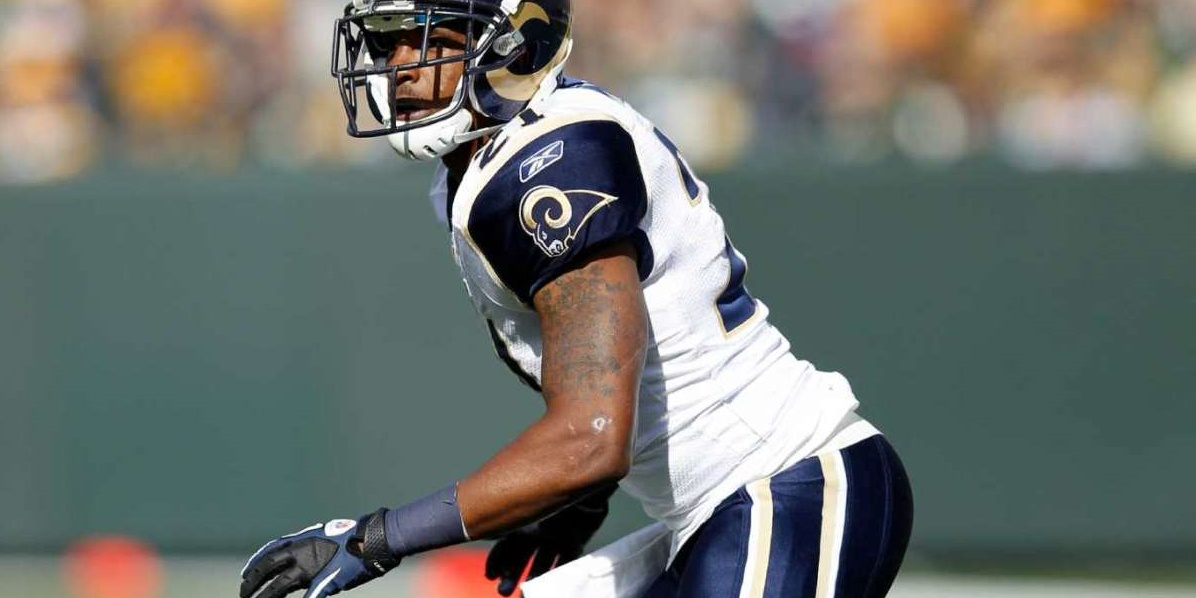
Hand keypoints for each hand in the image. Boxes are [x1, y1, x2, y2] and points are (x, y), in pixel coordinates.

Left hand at [240, 509, 398, 597]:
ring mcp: (313, 569)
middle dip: (252, 582)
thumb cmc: (354, 537)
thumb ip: (311, 548)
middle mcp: (303, 553)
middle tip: (244, 593)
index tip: (245, 574)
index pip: (270, 551)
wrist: (374, 539)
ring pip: (281, 586)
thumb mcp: (326, 536)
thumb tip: (300, 553)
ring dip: (266, 597)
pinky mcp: (326, 582)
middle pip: (268, 568)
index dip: (254, 563)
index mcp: (303, 541)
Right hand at [484, 490, 611, 595]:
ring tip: (524, 591)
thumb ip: (503, 524)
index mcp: (523, 517)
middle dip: (512, 573)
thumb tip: (480, 531)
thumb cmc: (546, 488)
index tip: (490, 575)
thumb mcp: (521, 509)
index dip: (497, 560)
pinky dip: (559, 571)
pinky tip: (551, 584)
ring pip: (542, 561)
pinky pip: (567, 559)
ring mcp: (557, 533)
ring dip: (533, 576)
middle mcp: (538, 526)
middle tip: (503, 591)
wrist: (579, 474)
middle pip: (522, 555)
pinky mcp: (577, 537)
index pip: (506, 543)